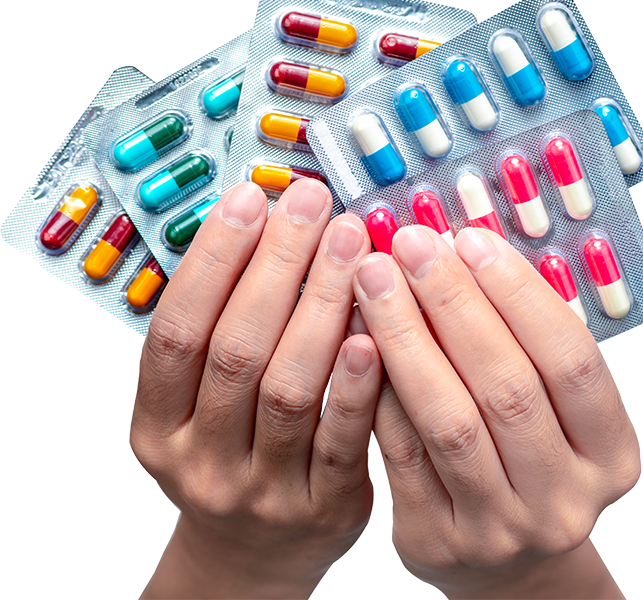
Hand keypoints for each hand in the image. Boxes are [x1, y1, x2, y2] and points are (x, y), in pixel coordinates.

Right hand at [130, 179, 380, 599]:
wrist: (251, 553)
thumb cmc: (228, 461)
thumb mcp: (194, 410)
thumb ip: (218, 336)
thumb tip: (260, 238)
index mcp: (160, 426)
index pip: (177, 331)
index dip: (213, 260)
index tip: (250, 202)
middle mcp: (204, 458)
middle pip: (237, 350)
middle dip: (276, 266)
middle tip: (311, 207)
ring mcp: (263, 486)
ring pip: (289, 388)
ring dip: (320, 306)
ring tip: (348, 244)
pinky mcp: (321, 506)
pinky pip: (340, 439)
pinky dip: (354, 382)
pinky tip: (370, 328)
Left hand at [352, 225, 639, 599]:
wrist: (504, 559)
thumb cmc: (523, 466)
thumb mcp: (549, 411)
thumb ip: (518, 346)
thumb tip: (460, 257)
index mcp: (607, 454)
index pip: (571, 361)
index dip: (519, 294)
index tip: (470, 241)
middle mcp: (559, 497)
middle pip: (504, 386)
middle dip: (452, 303)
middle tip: (411, 246)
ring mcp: (497, 526)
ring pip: (447, 419)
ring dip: (406, 337)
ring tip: (376, 280)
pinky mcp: (435, 539)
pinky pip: (400, 452)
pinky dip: (378, 389)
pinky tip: (358, 338)